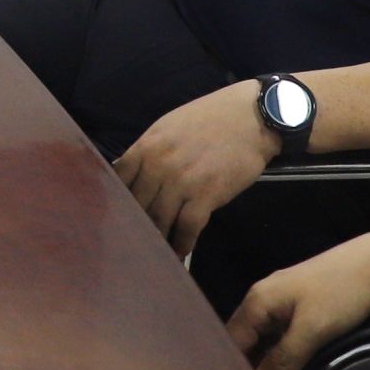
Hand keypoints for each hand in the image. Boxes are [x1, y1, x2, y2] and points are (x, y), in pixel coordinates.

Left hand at [115, 80, 276, 252]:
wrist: (252, 117)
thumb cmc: (210, 118)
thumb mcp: (169, 127)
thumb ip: (149, 150)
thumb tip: (132, 173)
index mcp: (147, 145)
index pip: (119, 179)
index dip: (116, 199)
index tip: (118, 212)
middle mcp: (159, 165)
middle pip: (137, 203)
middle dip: (135, 223)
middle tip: (134, 239)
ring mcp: (182, 181)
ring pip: (160, 219)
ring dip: (157, 238)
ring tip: (155, 251)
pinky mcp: (207, 195)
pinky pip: (188, 227)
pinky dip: (182, 243)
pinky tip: (180, 252)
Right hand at [225, 229, 369, 369]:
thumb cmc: (341, 293)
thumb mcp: (312, 329)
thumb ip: (284, 359)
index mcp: (257, 301)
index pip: (232, 342)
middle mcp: (263, 299)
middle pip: (246, 340)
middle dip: (249, 369)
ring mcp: (283, 300)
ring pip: (265, 338)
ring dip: (268, 363)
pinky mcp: (301, 304)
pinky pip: (281, 333)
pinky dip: (282, 353)